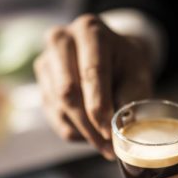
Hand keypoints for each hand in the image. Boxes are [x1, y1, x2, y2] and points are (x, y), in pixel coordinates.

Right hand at [34, 14, 154, 158]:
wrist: (108, 56)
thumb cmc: (125, 65)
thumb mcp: (136, 76)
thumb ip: (130, 100)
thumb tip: (121, 133)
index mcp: (89, 30)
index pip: (91, 73)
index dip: (99, 107)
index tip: (110, 133)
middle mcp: (61, 40)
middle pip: (68, 92)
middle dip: (88, 125)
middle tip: (107, 148)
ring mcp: (46, 62)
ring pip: (59, 108)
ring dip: (82, 132)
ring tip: (104, 145)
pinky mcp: (41, 83)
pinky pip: (54, 116)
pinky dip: (74, 131)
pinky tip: (91, 134)